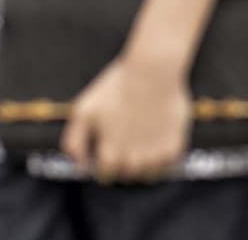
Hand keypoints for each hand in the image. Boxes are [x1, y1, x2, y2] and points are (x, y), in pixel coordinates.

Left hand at [60, 54, 191, 182]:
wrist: (153, 71)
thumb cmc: (116, 88)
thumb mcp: (83, 111)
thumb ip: (74, 143)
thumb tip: (78, 166)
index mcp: (110, 156)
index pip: (105, 176)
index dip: (104, 162)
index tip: (108, 148)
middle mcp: (133, 162)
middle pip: (126, 175)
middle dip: (123, 161)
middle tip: (126, 137)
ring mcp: (155, 158)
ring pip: (147, 175)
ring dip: (143, 162)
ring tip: (142, 138)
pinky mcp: (173, 149)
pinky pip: (166, 165)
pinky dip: (162, 156)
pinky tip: (157, 136)